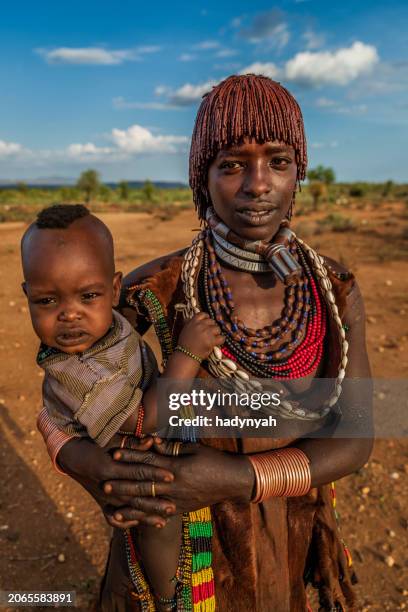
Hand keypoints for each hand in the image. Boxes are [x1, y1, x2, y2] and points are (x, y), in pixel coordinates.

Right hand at [57, 435, 176, 527]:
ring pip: (127, 510)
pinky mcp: (101, 503)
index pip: (137, 472)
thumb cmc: (92, 442)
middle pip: (135, 496)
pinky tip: (141, 525)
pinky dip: (127, 523)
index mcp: (109, 468)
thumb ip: (132, 443)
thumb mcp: (110, 439)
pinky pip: (114, 518)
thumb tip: (151, 441)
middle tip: (173, 507)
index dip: (155, 474)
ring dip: (146, 516)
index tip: (172, 476)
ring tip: (164, 520)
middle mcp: (106, 486)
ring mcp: (103, 497)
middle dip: (154, 503)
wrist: (71, 455)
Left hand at [102, 441, 254, 524]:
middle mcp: (175, 487)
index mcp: (177, 468)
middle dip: (123, 484)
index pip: (148, 462)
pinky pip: (158, 516)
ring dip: (129, 506)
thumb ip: (170, 447)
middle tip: (105, 483)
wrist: (232, 481)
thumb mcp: (192, 448)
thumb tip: (151, 442)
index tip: (115, 454)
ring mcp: (178, 501)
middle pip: (143, 486)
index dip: (130, 457)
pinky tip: (132, 520)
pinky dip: (144, 518)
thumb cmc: (213, 460)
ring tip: (112, 506)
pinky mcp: (181, 510)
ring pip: (148, 505)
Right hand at [177, 312, 223, 359]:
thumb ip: (189, 323)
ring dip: (216, 333)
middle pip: (212, 321)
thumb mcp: (185, 330)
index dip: (206, 318)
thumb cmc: (185, 344)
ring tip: (213, 338)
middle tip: (210, 333)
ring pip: (217, 328)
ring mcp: (206, 332)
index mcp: (193, 322)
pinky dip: (221, 340)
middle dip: (212, 327)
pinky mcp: (212, 341)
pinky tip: (217, 343)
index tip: (207, 323)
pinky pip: (222, 337)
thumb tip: (191, 318)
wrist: (186, 355)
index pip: (203, 314)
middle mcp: (200, 325)